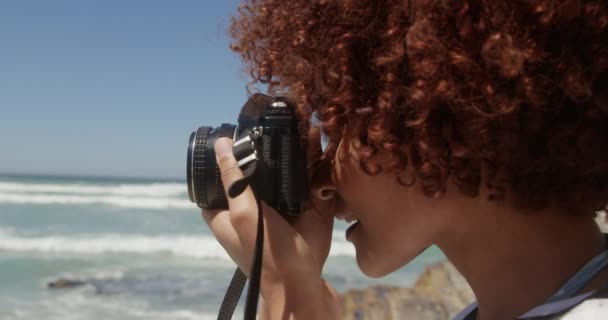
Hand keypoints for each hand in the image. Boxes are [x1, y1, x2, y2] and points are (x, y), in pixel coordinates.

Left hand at [201, 128, 338, 314]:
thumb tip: (220, 144)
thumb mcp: (242, 214)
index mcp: (227, 211)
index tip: (236, 131)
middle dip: (263, 149)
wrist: (299, 281)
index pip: (220, 176)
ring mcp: (278, 205)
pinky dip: (309, 161)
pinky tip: (314, 138)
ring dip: (288, 151)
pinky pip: (302, 178)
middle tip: (271, 120)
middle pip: (254, 169)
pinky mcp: (302, 207)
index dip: (227, 155)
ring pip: (280, 170)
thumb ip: (232, 179)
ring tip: (294, 123)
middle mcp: (252, 205)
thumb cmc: (263, 252)